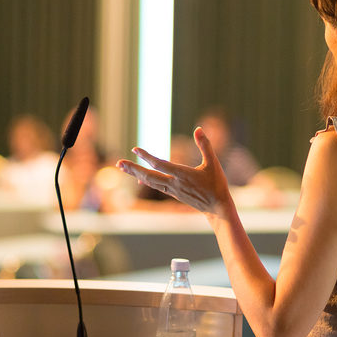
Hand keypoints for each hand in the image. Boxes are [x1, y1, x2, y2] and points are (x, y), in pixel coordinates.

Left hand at [116, 127, 232, 216]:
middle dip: (133, 169)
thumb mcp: (213, 163)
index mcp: (183, 175)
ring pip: (150, 181)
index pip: (160, 164)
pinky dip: (146, 180)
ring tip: (122, 167)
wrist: (217, 208)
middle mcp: (174, 184)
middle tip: (118, 163)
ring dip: (135, 174)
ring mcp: (172, 190)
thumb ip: (205, 145)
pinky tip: (139, 178)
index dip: (147, 157)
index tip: (135, 149)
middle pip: (149, 176)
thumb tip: (198, 128)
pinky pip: (156, 186)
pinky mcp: (173, 194)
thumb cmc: (216, 184)